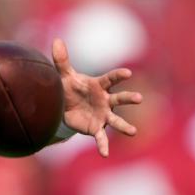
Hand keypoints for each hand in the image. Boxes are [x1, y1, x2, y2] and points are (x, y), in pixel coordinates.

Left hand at [52, 38, 141, 156]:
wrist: (65, 107)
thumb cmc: (70, 88)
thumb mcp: (64, 75)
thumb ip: (61, 60)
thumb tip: (56, 40)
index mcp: (99, 86)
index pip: (111, 79)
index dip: (119, 75)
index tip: (128, 73)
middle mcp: (105, 100)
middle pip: (119, 99)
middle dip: (128, 98)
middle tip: (139, 98)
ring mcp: (103, 115)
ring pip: (116, 120)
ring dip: (124, 126)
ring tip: (133, 131)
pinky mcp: (96, 128)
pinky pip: (101, 138)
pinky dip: (103, 146)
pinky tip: (105, 154)